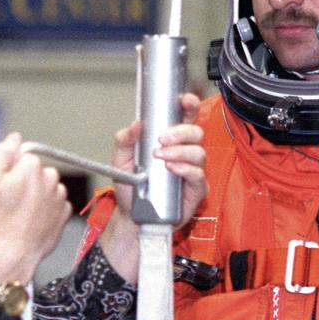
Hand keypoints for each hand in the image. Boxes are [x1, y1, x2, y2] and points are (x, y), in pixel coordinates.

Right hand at [0, 132, 71, 284]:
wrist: (13, 253)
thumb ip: (1, 154)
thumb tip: (13, 138)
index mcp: (32, 166)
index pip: (20, 156)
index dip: (8, 171)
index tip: (2, 187)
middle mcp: (51, 177)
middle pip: (34, 171)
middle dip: (22, 181)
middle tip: (8, 202)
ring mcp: (59, 196)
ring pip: (44, 187)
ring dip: (34, 196)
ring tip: (18, 214)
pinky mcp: (64, 212)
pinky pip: (52, 204)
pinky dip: (43, 210)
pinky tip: (30, 221)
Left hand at [99, 93, 206, 282]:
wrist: (132, 219)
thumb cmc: (131, 190)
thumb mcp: (120, 162)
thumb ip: (124, 141)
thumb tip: (135, 125)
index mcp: (170, 142)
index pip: (185, 117)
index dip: (189, 105)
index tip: (183, 100)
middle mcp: (184, 153)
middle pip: (196, 132)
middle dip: (181, 131)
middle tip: (161, 139)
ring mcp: (192, 171)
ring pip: (199, 152)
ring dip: (180, 151)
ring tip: (161, 157)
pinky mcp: (196, 190)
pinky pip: (198, 175)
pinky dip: (186, 169)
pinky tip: (172, 168)